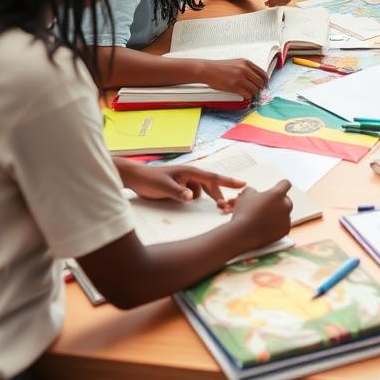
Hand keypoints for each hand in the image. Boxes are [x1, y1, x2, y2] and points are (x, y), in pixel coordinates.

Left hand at [118, 160, 245, 208]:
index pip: (213, 177)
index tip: (243, 184)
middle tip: (225, 208)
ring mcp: (186, 180)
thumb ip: (178, 192)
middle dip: (220, 195)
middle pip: (211, 185)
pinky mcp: (181, 186)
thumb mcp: (164, 186)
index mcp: (190, 171)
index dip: (228, 182)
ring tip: (215, 207)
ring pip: (204, 190)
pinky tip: (191, 203)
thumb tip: (192, 197)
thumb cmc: (149, 180)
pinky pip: (195, 193)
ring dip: (209, 197)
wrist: (136, 178)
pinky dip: (198, 198)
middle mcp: (191, 175)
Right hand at [198, 57, 267, 100]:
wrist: (208, 70)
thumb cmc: (220, 67)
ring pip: (255, 90)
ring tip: (248, 93)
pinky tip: (244, 96)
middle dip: (259, 88)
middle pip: (260, 82)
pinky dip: (247, 97)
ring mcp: (240, 78)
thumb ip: (246, 69)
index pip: (263, 73)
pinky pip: (248, 95)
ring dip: (253, 93)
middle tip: (256, 91)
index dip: (265, 81)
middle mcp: (245, 69)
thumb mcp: (236, 63)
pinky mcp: (235, 86)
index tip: (263, 85)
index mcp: (246, 63)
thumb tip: (255, 78)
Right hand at [231, 179, 293, 249]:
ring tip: (265, 218)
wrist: (243, 234)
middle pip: (286, 200)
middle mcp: (285, 205)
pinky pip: (284, 225)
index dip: (281, 185)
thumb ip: (253, 190)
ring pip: (286, 213)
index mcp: (277, 194)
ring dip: (279, 214)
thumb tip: (253, 192)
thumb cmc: (244, 213)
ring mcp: (286, 219)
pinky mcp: (285, 230)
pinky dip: (278, 226)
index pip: (286, 184)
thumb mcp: (246, 195)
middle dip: (278, 201)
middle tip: (268, 205)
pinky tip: (268, 226)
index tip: (277, 188)